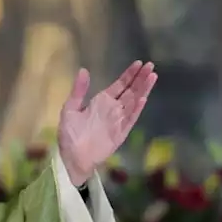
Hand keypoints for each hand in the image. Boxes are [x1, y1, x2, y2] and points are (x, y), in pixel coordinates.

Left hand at [58, 61, 156, 186]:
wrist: (71, 157)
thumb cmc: (69, 135)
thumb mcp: (70, 109)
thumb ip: (78, 91)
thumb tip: (84, 70)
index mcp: (102, 102)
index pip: (120, 85)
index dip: (130, 74)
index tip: (139, 63)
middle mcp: (113, 109)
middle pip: (131, 91)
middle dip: (141, 78)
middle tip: (151, 65)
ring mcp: (118, 121)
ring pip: (134, 102)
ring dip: (143, 90)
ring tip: (152, 77)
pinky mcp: (120, 133)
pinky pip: (130, 119)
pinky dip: (136, 109)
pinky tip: (143, 98)